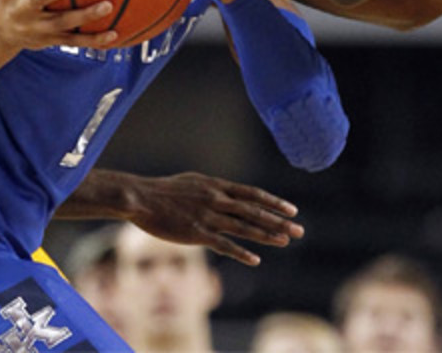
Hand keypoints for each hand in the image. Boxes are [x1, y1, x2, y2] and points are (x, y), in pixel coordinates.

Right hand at [122, 171, 304, 266]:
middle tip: (300, 230)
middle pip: (255, 211)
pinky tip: (255, 260)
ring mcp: (209, 217)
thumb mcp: (193, 182)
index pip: (253, 194)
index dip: (274, 202)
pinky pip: (224, 245)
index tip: (292, 209)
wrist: (141, 198)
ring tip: (285, 242)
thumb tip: (227, 191)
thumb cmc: (164, 190)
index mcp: (217, 186)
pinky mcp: (197, 233)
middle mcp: (217, 200)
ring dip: (267, 235)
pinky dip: (242, 253)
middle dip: (279, 221)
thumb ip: (213, 188)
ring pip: (245, 227)